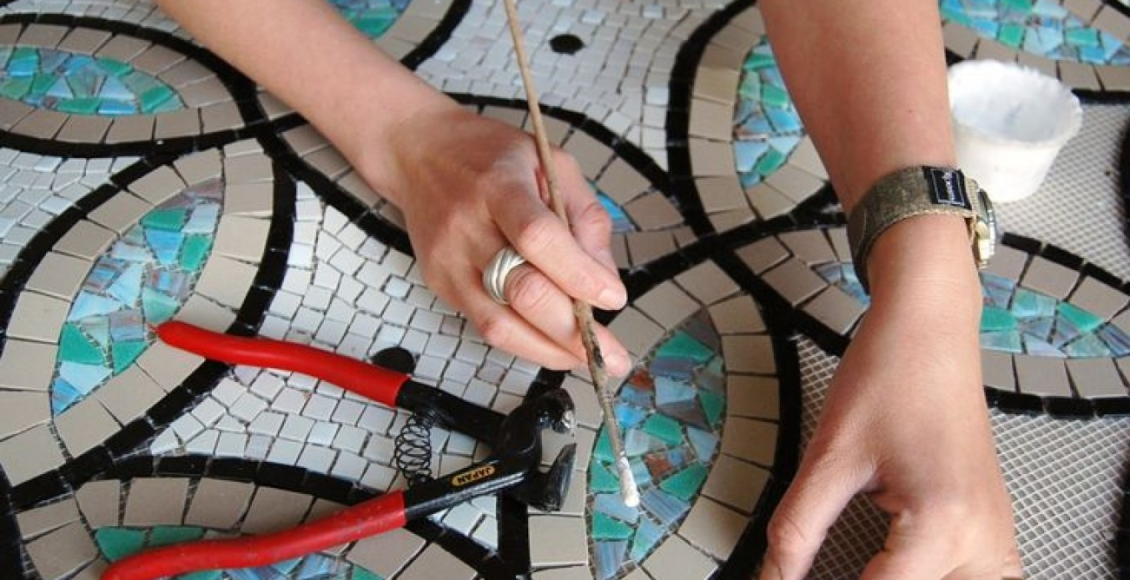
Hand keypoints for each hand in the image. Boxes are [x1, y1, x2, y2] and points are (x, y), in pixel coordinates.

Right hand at [374, 102, 630, 374]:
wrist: (417, 151)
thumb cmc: (489, 154)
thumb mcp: (551, 162)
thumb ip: (583, 217)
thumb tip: (605, 280)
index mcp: (499, 185)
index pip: (538, 238)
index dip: (578, 274)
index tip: (613, 297)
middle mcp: (467, 227)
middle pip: (520, 291)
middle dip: (573, 331)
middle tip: (614, 355)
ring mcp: (448, 261)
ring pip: (499, 325)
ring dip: (551, 350)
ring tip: (590, 361)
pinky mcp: (440, 283)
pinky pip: (486, 326)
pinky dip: (526, 343)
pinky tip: (555, 346)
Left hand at [760, 218, 1021, 579]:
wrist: (930, 328)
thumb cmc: (891, 373)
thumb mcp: (829, 455)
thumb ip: (797, 528)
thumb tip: (774, 576)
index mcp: (942, 524)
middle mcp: (982, 539)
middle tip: (813, 572)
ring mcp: (996, 536)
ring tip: (863, 567)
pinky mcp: (994, 527)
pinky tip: (900, 571)